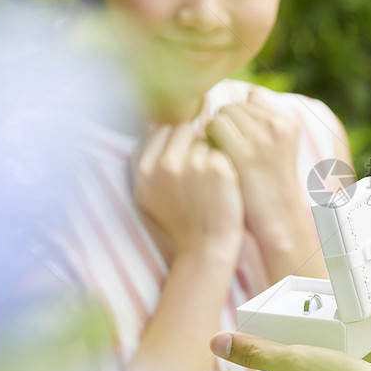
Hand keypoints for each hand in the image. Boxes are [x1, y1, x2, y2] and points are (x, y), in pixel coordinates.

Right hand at [134, 123, 242, 256]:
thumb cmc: (180, 221)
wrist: (205, 247)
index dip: (177, 145)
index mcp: (144, 169)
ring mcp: (192, 164)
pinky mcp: (217, 167)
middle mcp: (165, 163)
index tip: (184, 164)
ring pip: (205, 140)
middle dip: (193, 144)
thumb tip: (152, 124)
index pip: (162, 132)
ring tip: (209, 184)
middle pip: (184, 130)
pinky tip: (223, 186)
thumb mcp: (149, 194)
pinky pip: (223, 151)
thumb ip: (147, 160)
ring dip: (210, 154)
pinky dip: (226, 165)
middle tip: (200, 173)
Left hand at [206, 90, 304, 238]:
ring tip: (221, 157)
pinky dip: (208, 141)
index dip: (237, 121)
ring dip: (214, 133)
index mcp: (288, 122)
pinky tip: (214, 160)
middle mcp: (278, 124)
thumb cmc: (270, 185)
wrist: (278, 220)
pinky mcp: (244, 152)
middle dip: (225, 125)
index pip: (250, 100)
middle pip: (233, 106)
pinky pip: (213, 128)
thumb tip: (248, 93)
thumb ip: (264, 121)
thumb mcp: (278, 148)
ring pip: (221, 115)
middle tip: (226, 152)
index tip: (239, 143)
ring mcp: (262, 137)